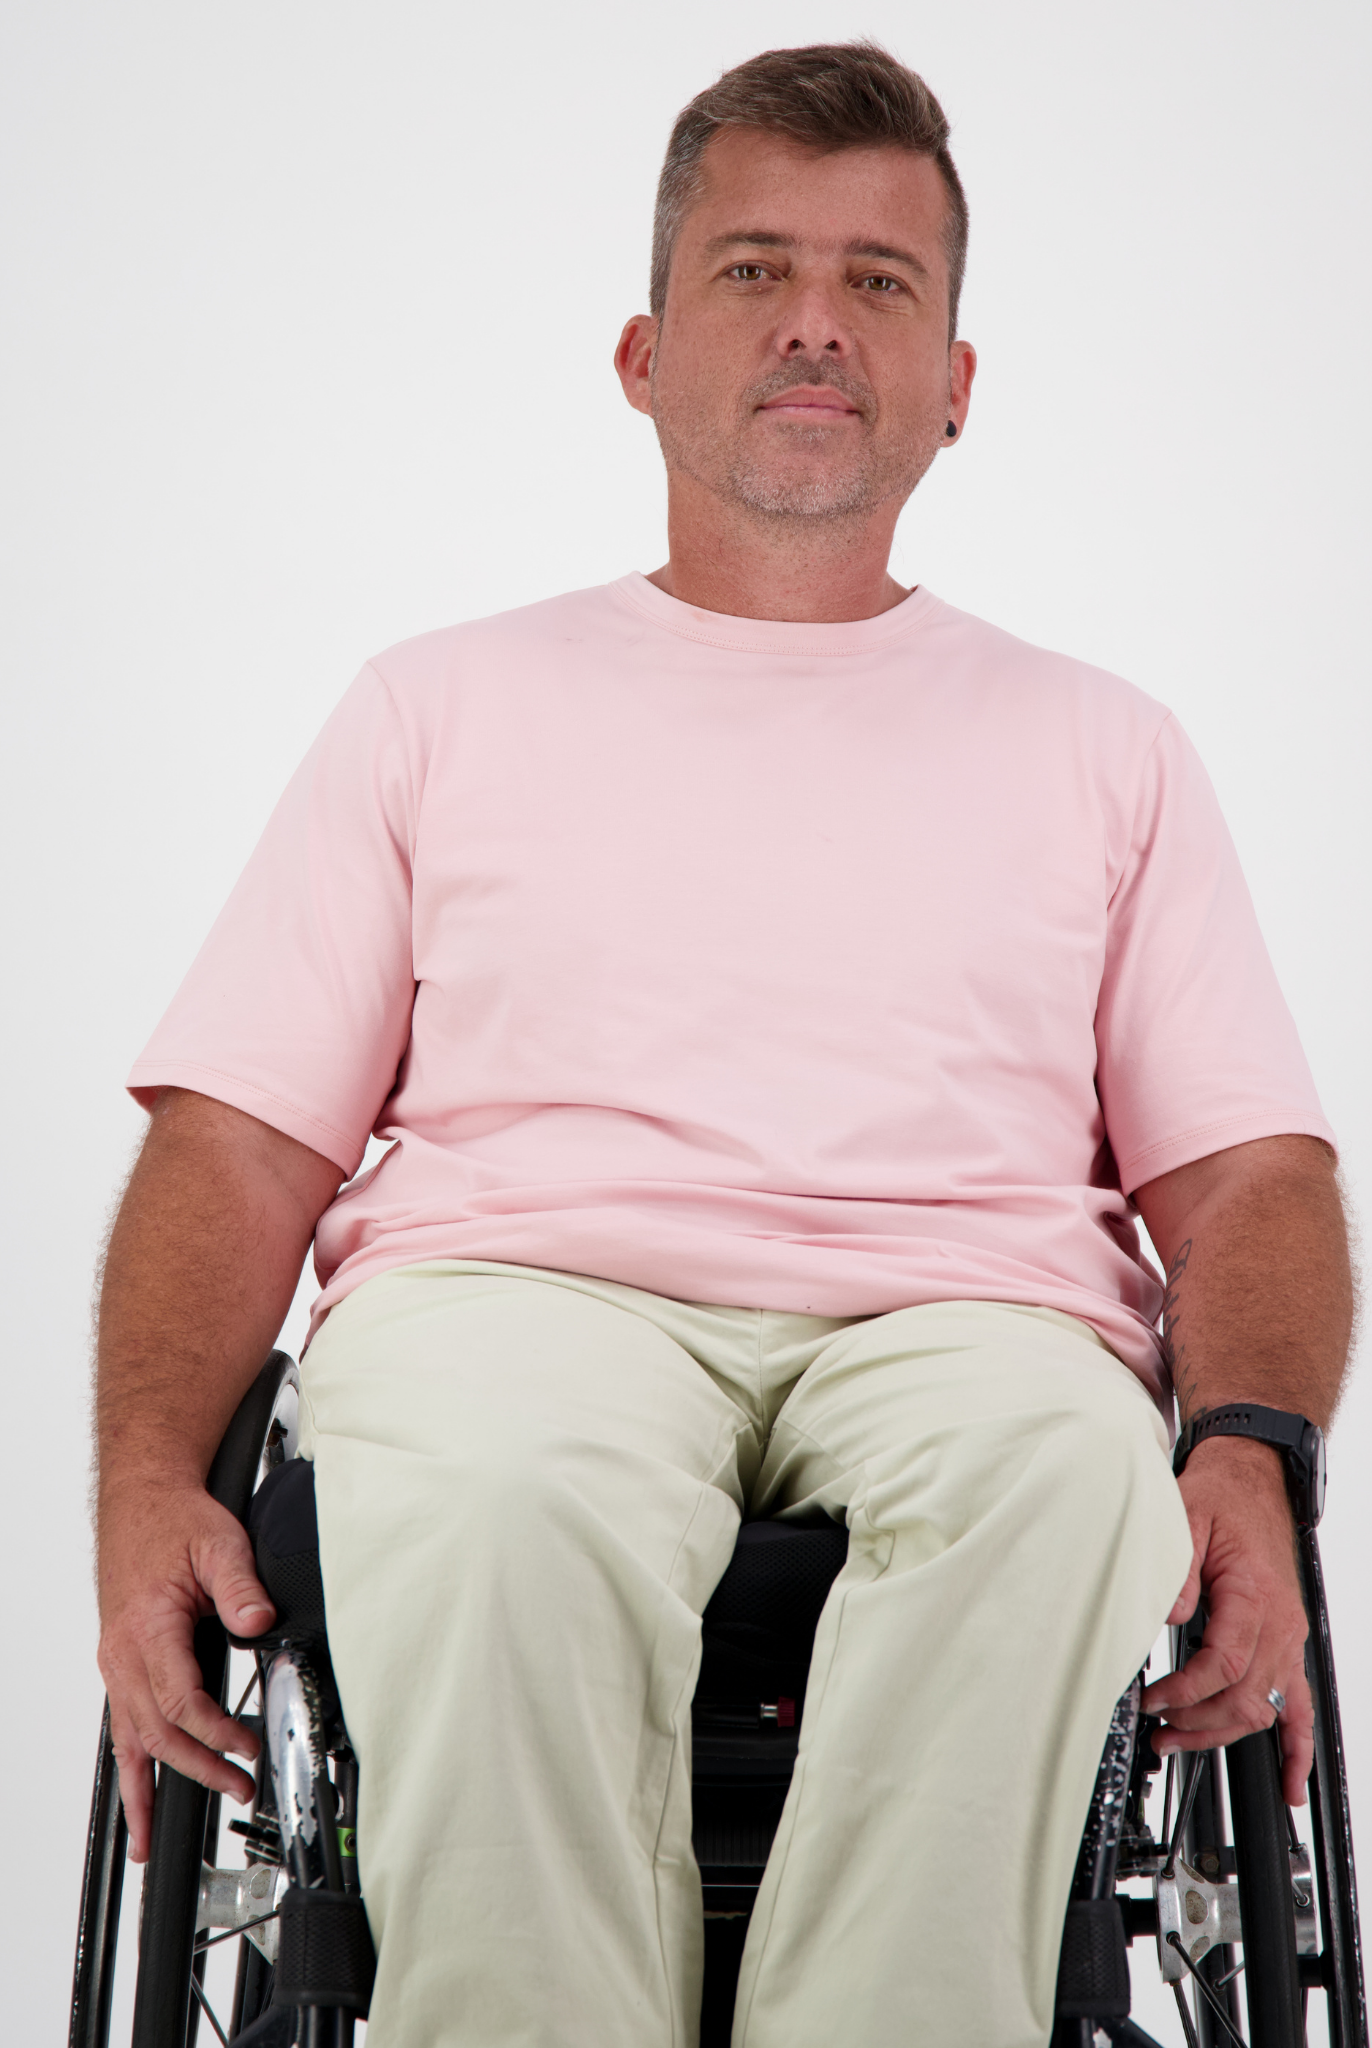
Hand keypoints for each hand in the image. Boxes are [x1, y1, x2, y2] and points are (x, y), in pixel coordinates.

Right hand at [97, 1477, 276, 1860]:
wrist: (143, 1502)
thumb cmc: (176, 1522)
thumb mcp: (220, 1543)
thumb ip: (242, 1587)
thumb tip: (260, 1622)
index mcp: (148, 1628)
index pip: (181, 1700)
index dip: (217, 1732)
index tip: (249, 1745)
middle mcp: (124, 1654)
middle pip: (157, 1732)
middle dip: (198, 1768)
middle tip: (239, 1788)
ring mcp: (117, 1664)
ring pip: (130, 1741)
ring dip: (149, 1789)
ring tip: (156, 1840)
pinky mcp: (121, 1667)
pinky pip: (120, 1730)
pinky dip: (127, 1774)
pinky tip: (133, 1808)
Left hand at [1140, 1436, 1311, 1805]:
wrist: (1250, 1480)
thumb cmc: (1220, 1497)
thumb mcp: (1184, 1518)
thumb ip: (1176, 1570)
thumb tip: (1167, 1614)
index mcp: (1254, 1595)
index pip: (1225, 1664)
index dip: (1187, 1691)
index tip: (1153, 1699)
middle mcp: (1279, 1624)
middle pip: (1247, 1698)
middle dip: (1198, 1722)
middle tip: (1156, 1728)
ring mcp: (1287, 1638)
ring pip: (1266, 1709)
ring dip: (1224, 1734)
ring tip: (1179, 1742)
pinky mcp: (1285, 1643)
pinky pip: (1300, 1706)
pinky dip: (1298, 1748)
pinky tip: (1292, 1783)